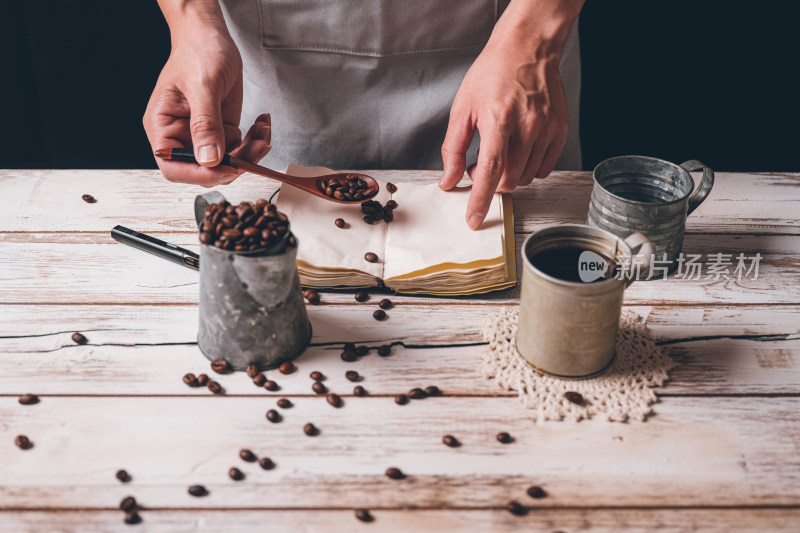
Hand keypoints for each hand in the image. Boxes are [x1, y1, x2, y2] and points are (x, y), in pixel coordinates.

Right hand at [143, 29, 270, 185]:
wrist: (210, 37)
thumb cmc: (197, 52)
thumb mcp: (202, 85)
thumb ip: (205, 123)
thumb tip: (208, 159)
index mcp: (162, 127)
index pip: (173, 166)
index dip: (199, 174)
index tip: (227, 168)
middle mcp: (180, 136)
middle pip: (205, 169)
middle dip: (234, 163)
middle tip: (257, 146)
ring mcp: (203, 136)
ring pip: (227, 162)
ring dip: (250, 153)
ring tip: (263, 130)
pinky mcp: (222, 131)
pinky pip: (239, 149)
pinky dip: (254, 142)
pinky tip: (262, 124)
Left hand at [439, 4, 575, 229]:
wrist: (526, 49)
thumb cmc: (492, 73)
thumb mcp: (462, 108)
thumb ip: (454, 148)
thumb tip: (449, 180)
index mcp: (499, 119)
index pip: (491, 171)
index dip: (480, 199)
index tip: (473, 220)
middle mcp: (527, 126)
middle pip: (509, 179)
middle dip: (491, 182)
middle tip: (480, 164)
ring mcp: (547, 129)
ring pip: (527, 177)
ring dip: (509, 175)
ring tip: (499, 151)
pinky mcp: (559, 131)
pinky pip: (544, 167)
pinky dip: (528, 167)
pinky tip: (518, 149)